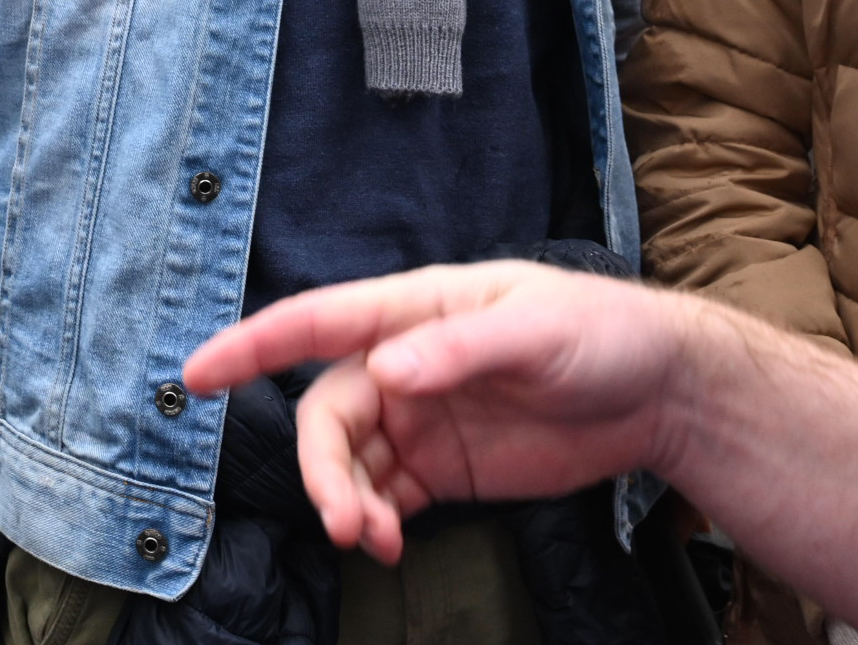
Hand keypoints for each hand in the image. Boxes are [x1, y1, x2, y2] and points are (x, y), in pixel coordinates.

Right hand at [181, 263, 693, 563]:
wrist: (661, 393)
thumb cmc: (602, 334)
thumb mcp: (538, 331)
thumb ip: (458, 349)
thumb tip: (386, 370)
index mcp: (416, 310)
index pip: (318, 323)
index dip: (252, 346)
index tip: (196, 375)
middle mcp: (405, 361)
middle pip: (329, 413)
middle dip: (323, 468)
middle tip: (344, 521)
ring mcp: (422, 416)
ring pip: (350, 462)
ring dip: (347, 502)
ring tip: (374, 542)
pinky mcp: (444, 467)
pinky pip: (385, 496)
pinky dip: (376, 522)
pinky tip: (390, 546)